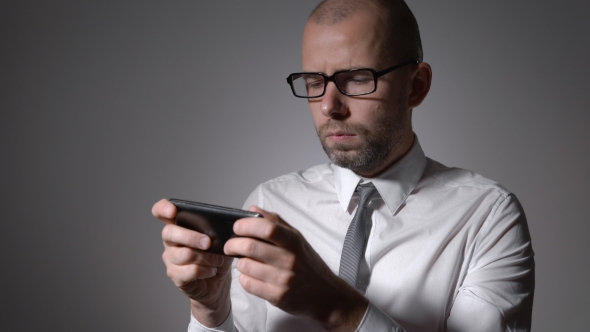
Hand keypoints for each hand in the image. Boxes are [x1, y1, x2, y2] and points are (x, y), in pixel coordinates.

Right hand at [152, 199, 232, 326]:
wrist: (218, 283)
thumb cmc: (216, 257)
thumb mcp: (222, 240)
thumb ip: (221, 229)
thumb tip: (231, 222)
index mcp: (179, 226)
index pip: (161, 212)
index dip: (163, 208)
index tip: (173, 211)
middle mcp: (171, 241)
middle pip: (169, 233)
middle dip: (191, 237)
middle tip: (208, 243)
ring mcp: (170, 259)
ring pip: (183, 254)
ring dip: (205, 257)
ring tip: (217, 260)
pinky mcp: (175, 275)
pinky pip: (189, 271)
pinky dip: (204, 271)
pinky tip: (211, 270)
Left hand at [224, 206, 368, 331]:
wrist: (326, 294)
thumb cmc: (308, 264)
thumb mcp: (297, 238)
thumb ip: (275, 222)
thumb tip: (252, 209)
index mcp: (294, 241)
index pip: (267, 227)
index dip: (246, 225)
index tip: (237, 227)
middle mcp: (290, 259)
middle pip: (250, 246)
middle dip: (233, 244)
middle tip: (231, 245)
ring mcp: (284, 279)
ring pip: (245, 266)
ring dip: (239, 262)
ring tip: (244, 261)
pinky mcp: (277, 296)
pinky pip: (248, 284)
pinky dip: (244, 278)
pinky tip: (251, 275)